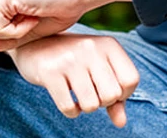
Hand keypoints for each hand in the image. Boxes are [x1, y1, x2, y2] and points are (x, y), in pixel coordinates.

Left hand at [0, 0, 130, 53]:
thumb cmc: (62, 7)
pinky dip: (18, 31)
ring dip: (14, 33)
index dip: (12, 34)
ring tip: (34, 17)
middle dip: (10, 34)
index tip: (34, 20)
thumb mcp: (30, 29)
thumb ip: (6, 38)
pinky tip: (34, 15)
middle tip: (34, 20)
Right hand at [9, 33, 140, 127]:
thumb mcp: (99, 71)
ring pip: (91, 105)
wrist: (36, 45)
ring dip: (85, 106)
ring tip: (78, 93)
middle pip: (112, 95)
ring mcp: (70, 59)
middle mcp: (91, 47)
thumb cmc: (75, 61)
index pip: (131, 80)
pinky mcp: (50, 71)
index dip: (122, 93)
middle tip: (91, 91)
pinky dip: (70, 111)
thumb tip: (121, 122)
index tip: (107, 88)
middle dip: (103, 101)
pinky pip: (69, 108)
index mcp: (108, 44)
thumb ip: (115, 96)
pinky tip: (66, 97)